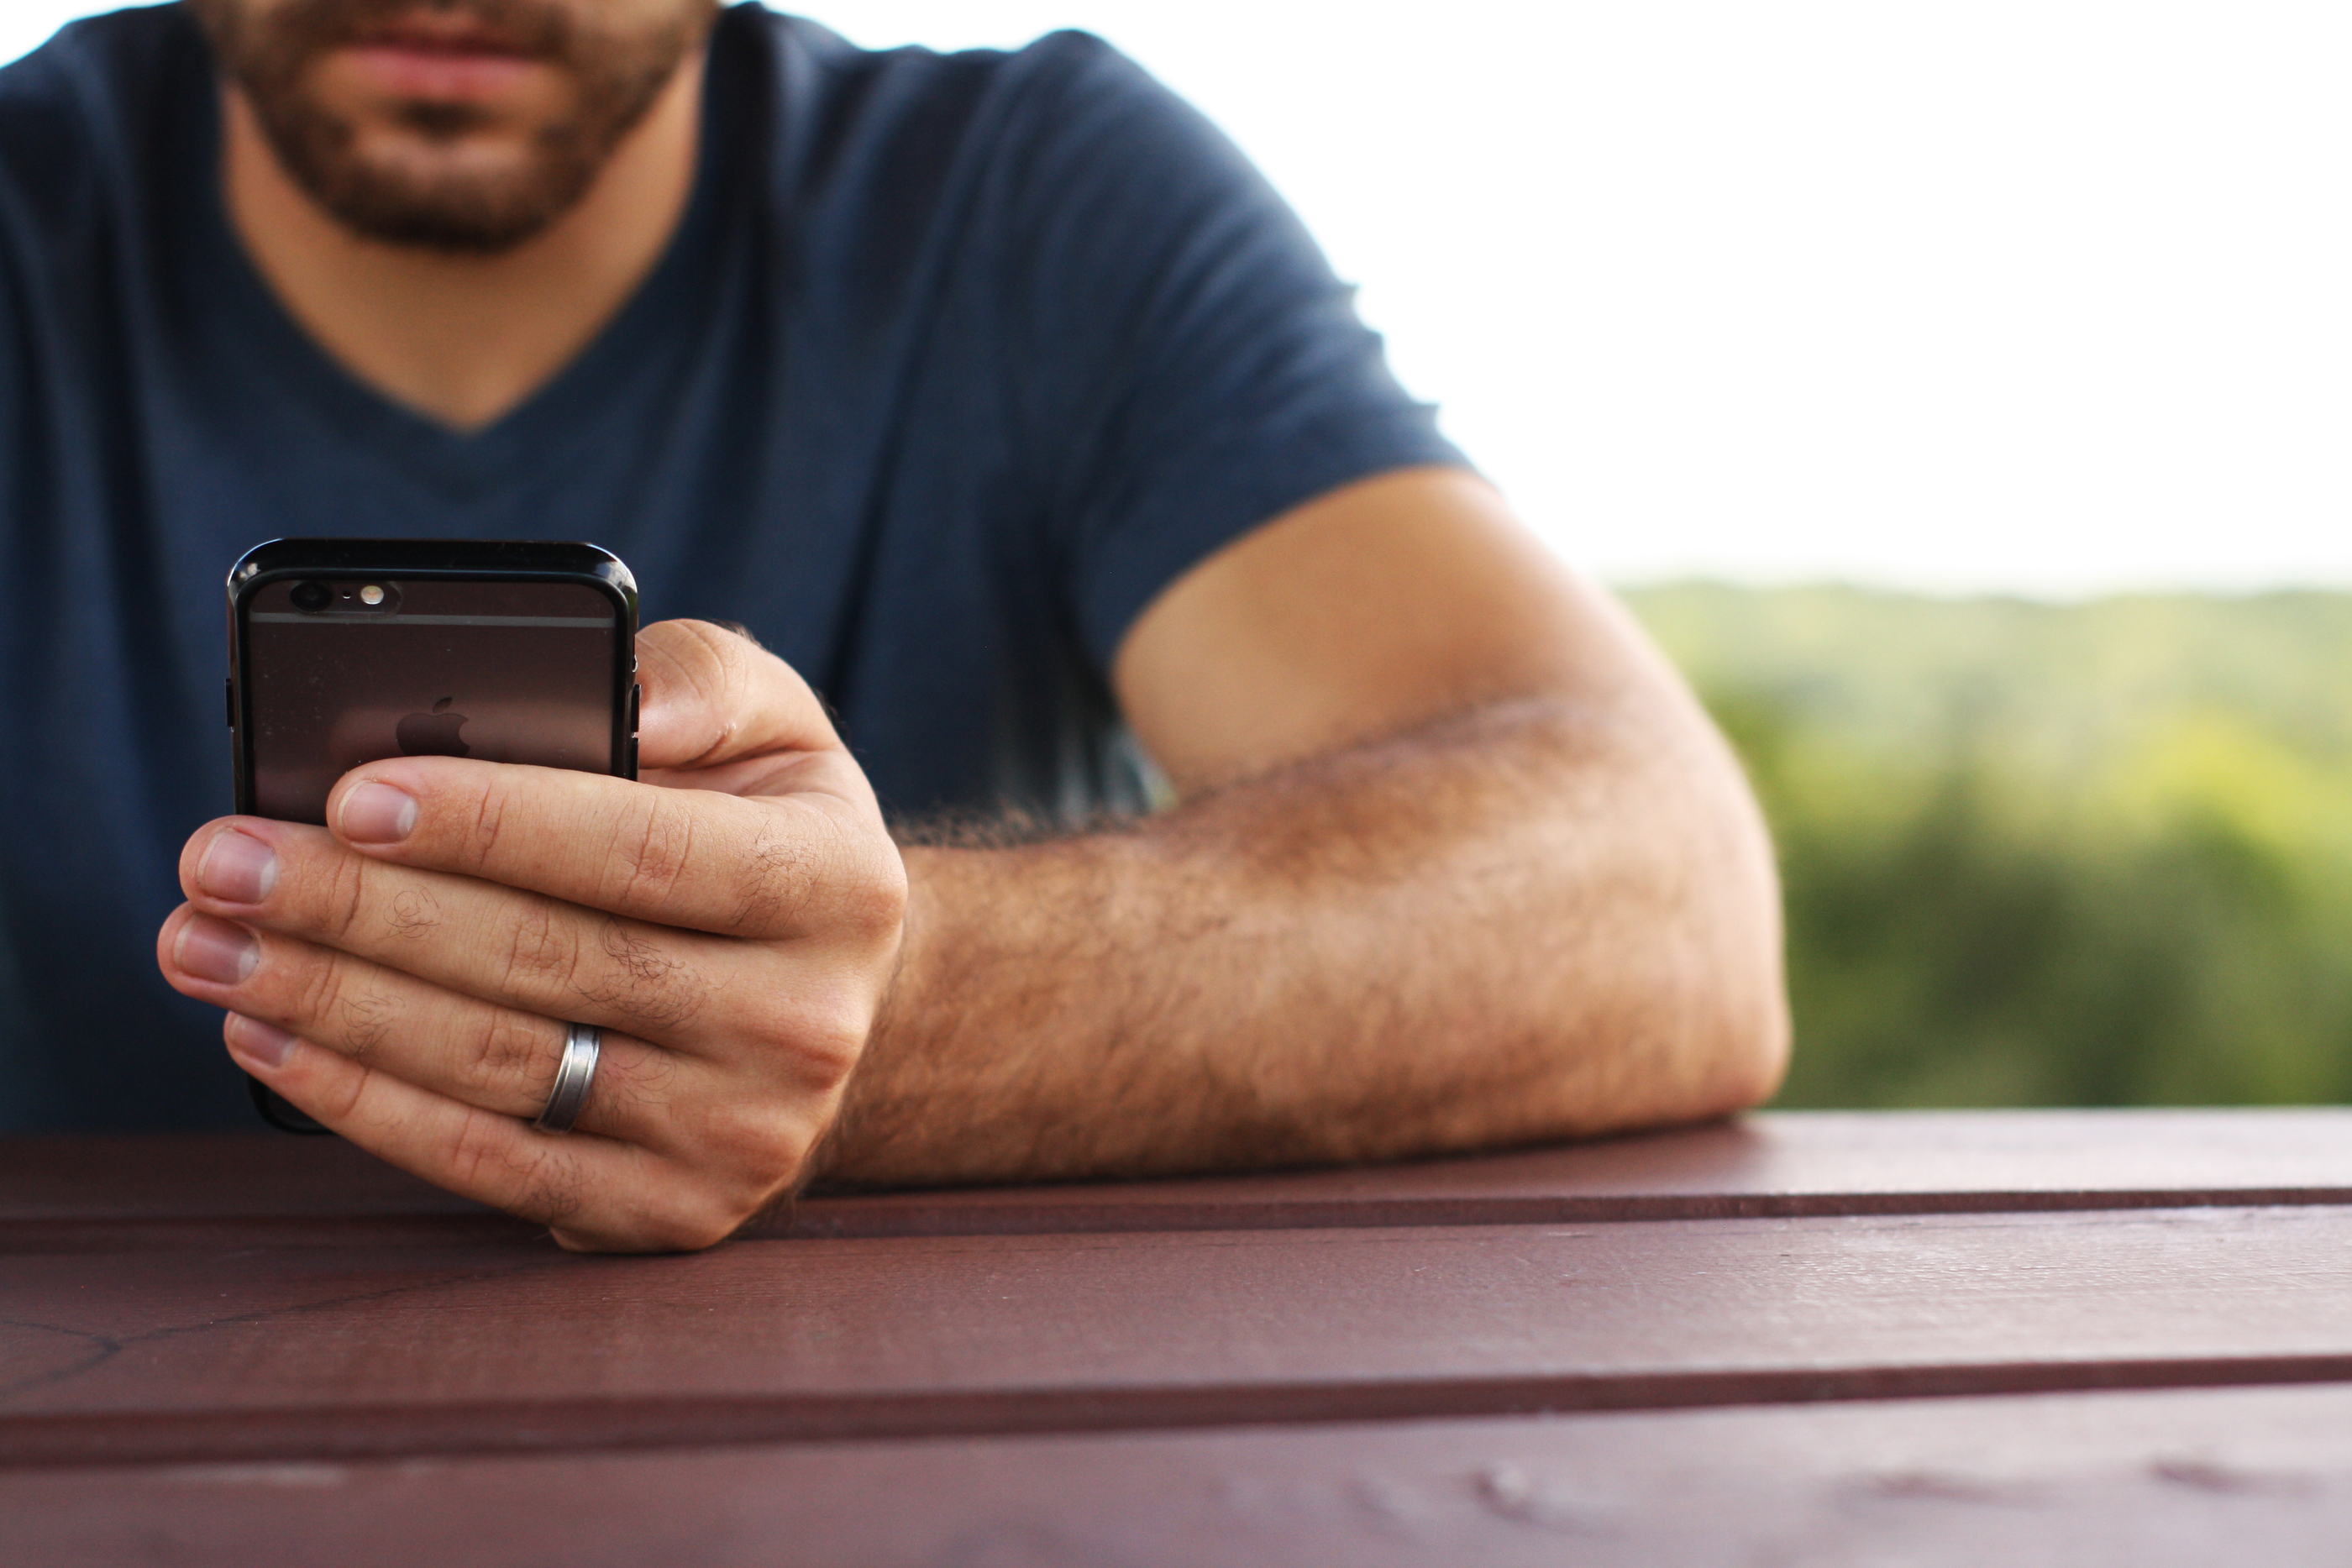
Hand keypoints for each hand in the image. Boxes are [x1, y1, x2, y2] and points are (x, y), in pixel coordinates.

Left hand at [155, 621, 907, 1251]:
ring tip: (205, 940)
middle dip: (362, 910)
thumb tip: (623, 704)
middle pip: (550, 962)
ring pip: (503, 1068)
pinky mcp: (671, 1214)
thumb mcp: (775, 728)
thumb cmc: (764, 830)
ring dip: (331, 1004)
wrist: (826, 999)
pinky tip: (270, 1036)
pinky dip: (363, 1105)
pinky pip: (493, 1166)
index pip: (644, 851)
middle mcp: (805, 1025)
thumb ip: (704, 681)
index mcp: (838, 885)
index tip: (349, 796)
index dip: (492, 825)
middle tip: (219, 862)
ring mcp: (740, 1136)